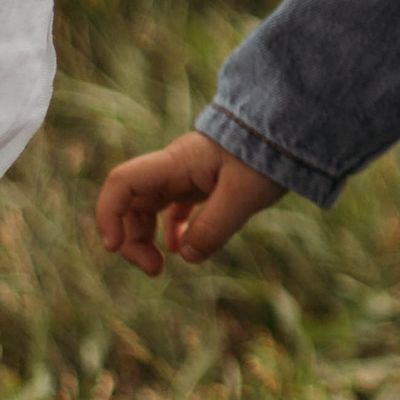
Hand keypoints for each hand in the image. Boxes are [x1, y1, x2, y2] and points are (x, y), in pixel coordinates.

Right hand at [96, 131, 280, 276]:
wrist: (291, 129)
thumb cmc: (268, 154)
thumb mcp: (244, 195)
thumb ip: (214, 227)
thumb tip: (186, 255)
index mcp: (176, 164)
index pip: (122, 183)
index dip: (108, 214)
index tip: (114, 247)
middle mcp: (174, 168)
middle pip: (130, 202)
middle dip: (130, 238)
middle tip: (154, 270)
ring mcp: (186, 175)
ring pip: (148, 207)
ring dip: (146, 237)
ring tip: (161, 266)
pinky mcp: (203, 183)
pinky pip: (172, 208)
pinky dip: (170, 230)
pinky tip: (180, 249)